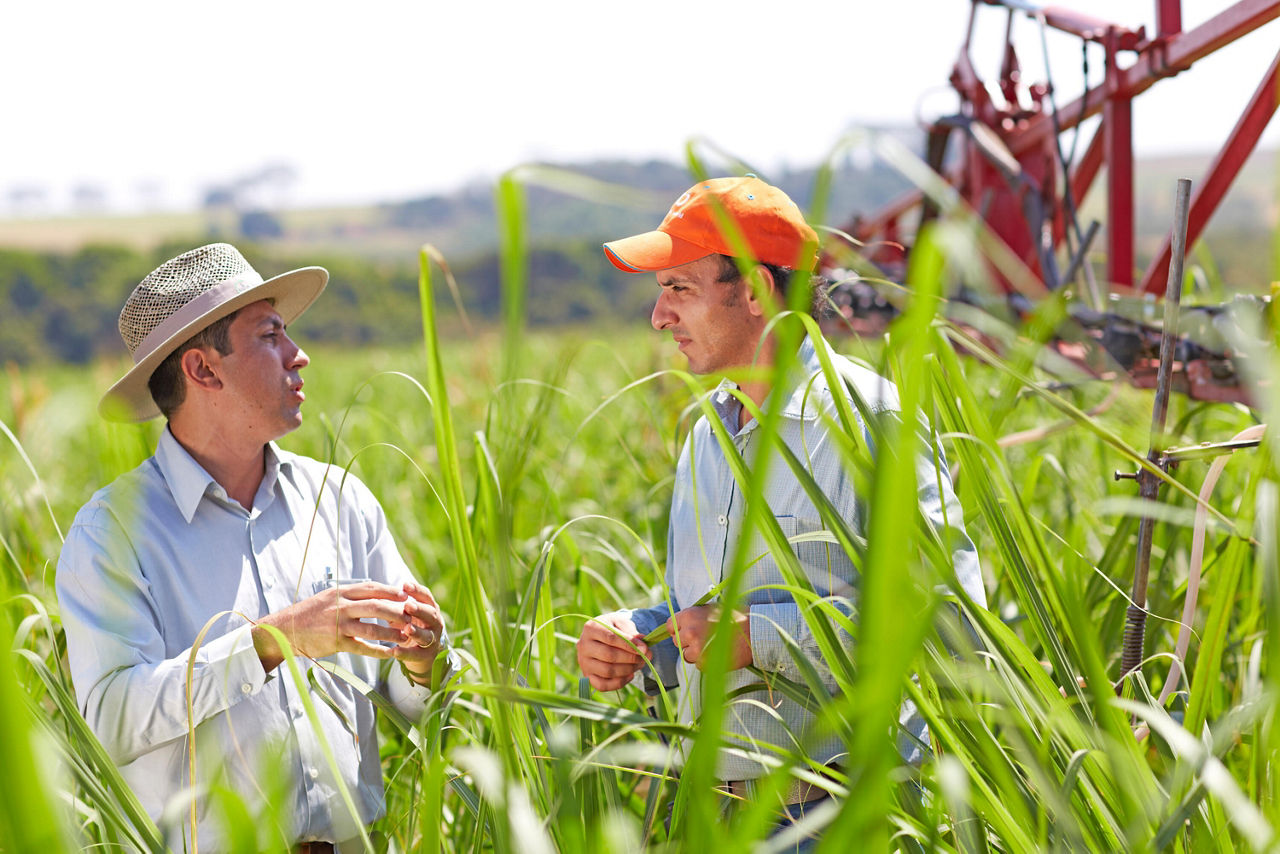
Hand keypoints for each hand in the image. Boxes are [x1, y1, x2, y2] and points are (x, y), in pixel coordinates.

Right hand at [252, 581, 409, 671]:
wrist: (285, 630)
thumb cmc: (310, 613)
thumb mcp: (329, 597)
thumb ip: (350, 596)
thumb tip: (375, 593)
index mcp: (342, 592)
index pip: (373, 588)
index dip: (392, 591)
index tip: (408, 594)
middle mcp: (341, 606)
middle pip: (377, 606)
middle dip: (398, 611)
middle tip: (413, 616)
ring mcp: (338, 624)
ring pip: (372, 627)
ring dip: (392, 633)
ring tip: (406, 637)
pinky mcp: (335, 642)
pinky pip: (362, 647)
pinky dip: (378, 651)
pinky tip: (390, 654)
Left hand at [392, 580, 446, 684]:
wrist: (421, 654)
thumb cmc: (411, 628)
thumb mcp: (406, 615)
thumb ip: (396, 606)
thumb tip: (377, 595)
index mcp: (430, 609)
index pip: (426, 597)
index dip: (417, 591)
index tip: (405, 585)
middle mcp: (435, 623)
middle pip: (430, 614)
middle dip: (419, 610)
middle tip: (408, 606)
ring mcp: (432, 640)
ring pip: (426, 635)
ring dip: (416, 632)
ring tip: (407, 629)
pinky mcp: (426, 656)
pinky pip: (416, 655)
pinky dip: (404, 653)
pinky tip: (393, 651)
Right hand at [576, 613, 648, 690]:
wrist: (601, 636)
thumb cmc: (613, 627)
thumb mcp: (621, 623)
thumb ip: (631, 632)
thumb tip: (642, 646)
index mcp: (591, 628)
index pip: (611, 638)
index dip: (629, 644)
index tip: (645, 648)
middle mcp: (583, 645)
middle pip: (609, 656)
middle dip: (631, 658)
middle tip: (645, 657)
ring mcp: (584, 662)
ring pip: (607, 671)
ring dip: (627, 670)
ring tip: (639, 664)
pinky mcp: (587, 676)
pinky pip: (602, 685)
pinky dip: (619, 683)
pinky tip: (630, 675)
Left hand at [666, 605, 751, 670]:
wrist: (754, 632)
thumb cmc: (736, 618)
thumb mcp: (711, 609)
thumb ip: (694, 617)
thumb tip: (682, 624)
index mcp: (689, 615)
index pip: (670, 626)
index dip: (678, 630)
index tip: (687, 632)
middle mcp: (689, 631)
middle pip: (678, 642)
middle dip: (688, 643)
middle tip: (705, 640)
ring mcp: (696, 648)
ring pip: (686, 655)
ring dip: (697, 654)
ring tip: (713, 647)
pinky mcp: (704, 663)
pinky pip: (699, 665)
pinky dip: (707, 663)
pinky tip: (719, 654)